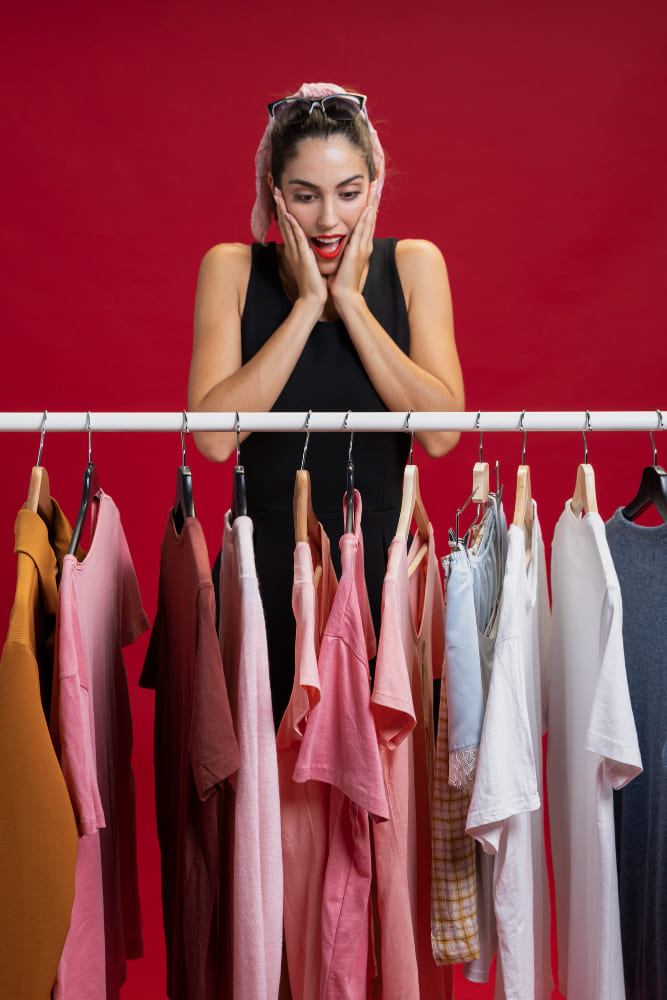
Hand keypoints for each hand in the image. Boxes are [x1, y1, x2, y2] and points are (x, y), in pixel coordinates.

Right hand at [274, 189, 327, 310]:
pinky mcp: (302, 257)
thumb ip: (308, 251)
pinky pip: (297, 239)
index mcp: (295, 248)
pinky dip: (292, 227)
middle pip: (283, 222)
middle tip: (274, 187)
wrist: (313, 298)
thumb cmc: (314, 282)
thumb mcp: (310, 262)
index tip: (280, 194)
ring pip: (288, 227)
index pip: (287, 224)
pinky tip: (289, 216)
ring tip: (278, 195)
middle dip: (279, 204)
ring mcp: (296, 252)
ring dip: (283, 210)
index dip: (283, 209)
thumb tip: (311, 243)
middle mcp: (293, 248)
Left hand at [328, 181, 377, 305]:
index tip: (370, 187)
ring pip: (369, 220)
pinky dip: (365, 219)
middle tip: (376, 178)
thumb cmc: (342, 280)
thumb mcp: (344, 259)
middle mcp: (365, 243)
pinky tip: (367, 207)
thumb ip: (345, 249)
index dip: (369, 202)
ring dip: (372, 202)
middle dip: (374, 197)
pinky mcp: (357, 253)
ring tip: (374, 185)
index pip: (366, 219)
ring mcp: (363, 247)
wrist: (344, 296)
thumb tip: (340, 241)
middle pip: (371, 215)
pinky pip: (362, 232)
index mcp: (361, 244)